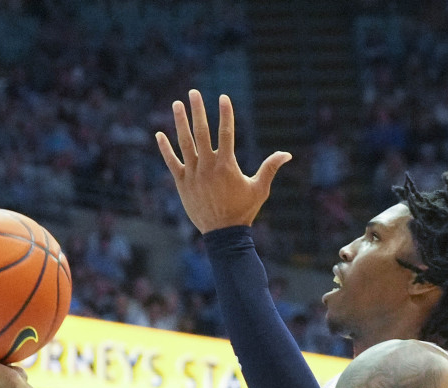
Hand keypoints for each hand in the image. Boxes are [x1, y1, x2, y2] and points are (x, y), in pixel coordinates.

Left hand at [155, 89, 291, 232]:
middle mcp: (208, 166)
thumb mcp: (259, 189)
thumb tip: (287, 154)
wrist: (223, 234)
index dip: (225, 113)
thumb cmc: (243, 211)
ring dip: (180, 122)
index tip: (223, 97)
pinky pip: (171, 162)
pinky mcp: (182, 183)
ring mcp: (193, 173)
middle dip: (198, 110)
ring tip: (177, 104)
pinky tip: (159, 134)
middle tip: (193, 93)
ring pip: (185, 143)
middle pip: (201, 132)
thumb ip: (270, 168)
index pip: (226, 132)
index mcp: (227, 165)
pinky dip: (165, 148)